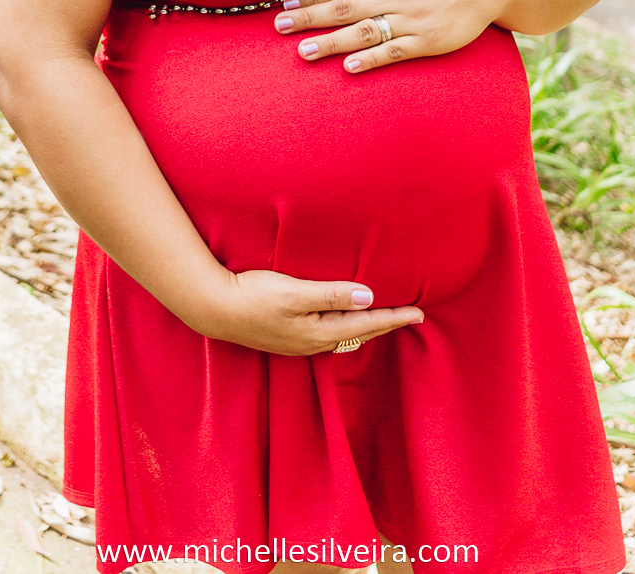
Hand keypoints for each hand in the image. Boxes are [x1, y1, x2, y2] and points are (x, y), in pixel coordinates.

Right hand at [193, 267, 423, 355]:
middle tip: (412, 316)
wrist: (214, 308)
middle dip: (387, 324)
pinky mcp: (288, 336)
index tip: (420, 313)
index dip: (394, 318)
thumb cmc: (254, 296)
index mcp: (319, 333)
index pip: (367, 325)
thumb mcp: (295, 292)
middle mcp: (313, 343)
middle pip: (360, 334)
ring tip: (385, 317)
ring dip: (368, 326)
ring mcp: (300, 342)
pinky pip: (330, 334)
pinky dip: (348, 326)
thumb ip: (333, 294)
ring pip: (346, 336)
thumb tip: (370, 298)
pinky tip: (346, 319)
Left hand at [273, 0, 508, 73]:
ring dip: (332, 41)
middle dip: (311, 16)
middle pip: (346, 7)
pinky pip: (396, 51)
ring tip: (303, 51)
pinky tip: (349, 67)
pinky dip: (372, 58)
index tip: (285, 2)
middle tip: (279, 25)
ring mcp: (412, 19)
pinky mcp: (429, 41)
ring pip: (365, 30)